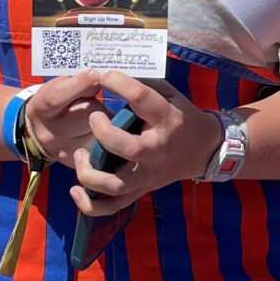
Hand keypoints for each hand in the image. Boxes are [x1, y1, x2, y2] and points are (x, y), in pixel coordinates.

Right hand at [18, 73, 110, 164]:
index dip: (80, 84)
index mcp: (41, 109)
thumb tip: (99, 79)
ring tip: (98, 118)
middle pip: (86, 114)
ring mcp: (66, 151)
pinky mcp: (81, 163)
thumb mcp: (57, 86)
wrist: (38, 133)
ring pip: (100, 131)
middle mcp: (51, 134)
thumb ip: (75, 82)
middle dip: (97, 103)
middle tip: (94, 101)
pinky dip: (110, 138)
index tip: (95, 75)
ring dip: (107, 121)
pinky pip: (104, 148)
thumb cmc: (53, 103)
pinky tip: (107, 132)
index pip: (57, 97)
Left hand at [68, 71, 223, 216]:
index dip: (119, 83)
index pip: (141, 98)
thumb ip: (142, 86)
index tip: (105, 76)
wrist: (203, 151)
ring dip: (91, 172)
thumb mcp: (169, 95)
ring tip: (80, 153)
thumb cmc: (180, 116)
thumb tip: (106, 75)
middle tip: (94, 117)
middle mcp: (157, 150)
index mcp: (168, 120)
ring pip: (116, 184)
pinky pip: (113, 206)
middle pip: (129, 148)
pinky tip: (76, 190)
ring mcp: (148, 175)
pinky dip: (91, 204)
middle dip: (104, 133)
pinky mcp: (141, 190)